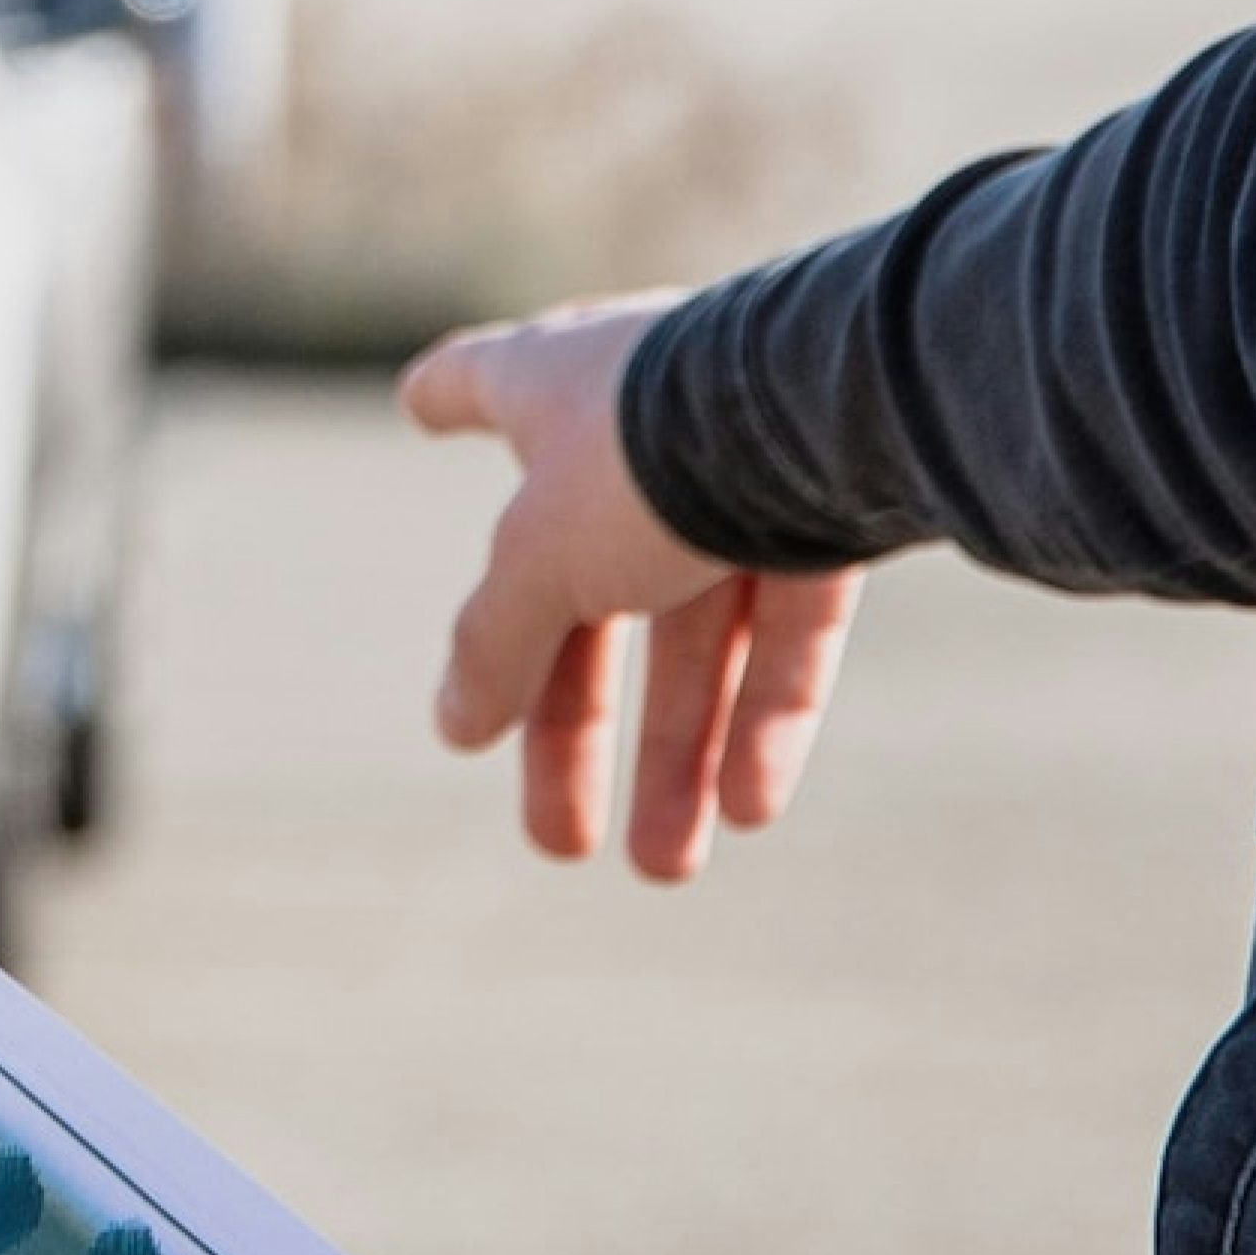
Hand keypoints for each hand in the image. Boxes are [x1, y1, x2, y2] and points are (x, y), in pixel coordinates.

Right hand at [403, 303, 865, 876]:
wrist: (834, 412)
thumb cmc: (652, 455)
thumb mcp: (540, 562)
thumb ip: (497, 644)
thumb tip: (454, 722)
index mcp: (553, 391)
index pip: (480, 386)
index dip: (446, 398)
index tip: (419, 404)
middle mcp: (646, 425)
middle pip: (587, 593)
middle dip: (571, 728)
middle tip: (557, 841)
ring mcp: (746, 470)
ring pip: (699, 635)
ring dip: (679, 755)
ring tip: (665, 868)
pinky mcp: (837, 515)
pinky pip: (788, 633)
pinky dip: (765, 719)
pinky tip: (748, 809)